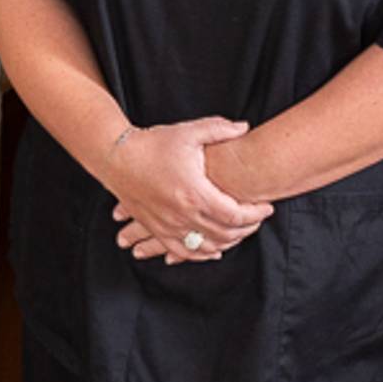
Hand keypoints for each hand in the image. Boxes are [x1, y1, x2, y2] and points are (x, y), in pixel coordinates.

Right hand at [98, 116, 271, 260]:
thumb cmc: (153, 144)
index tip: (267, 207)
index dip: (256, 214)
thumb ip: (220, 129)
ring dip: (228, 242)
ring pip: (207, 246)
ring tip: (240, 231)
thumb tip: (245, 127)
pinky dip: (202, 254)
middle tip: (257, 219)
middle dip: (247, 229)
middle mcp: (183, 214)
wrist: (116, 157)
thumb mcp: (189, 132)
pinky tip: (214, 249)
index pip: (236, 214)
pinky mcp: (157, 229)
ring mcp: (169, 225)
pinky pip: (184, 251)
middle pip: (226, 234)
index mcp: (195, 192)